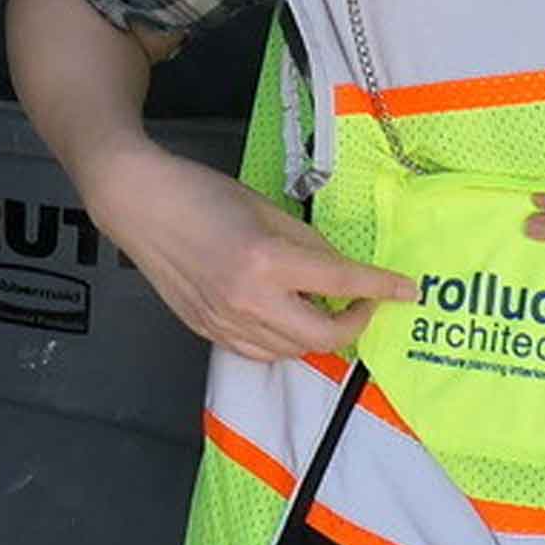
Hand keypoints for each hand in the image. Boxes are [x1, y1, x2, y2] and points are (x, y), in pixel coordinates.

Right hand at [84, 143, 414, 362]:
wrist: (138, 204)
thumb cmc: (200, 192)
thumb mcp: (263, 207)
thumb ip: (305, 242)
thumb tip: (336, 270)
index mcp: (266, 259)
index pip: (340, 281)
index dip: (379, 287)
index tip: (406, 290)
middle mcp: (249, 301)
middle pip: (323, 335)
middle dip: (354, 321)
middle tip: (363, 301)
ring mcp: (226, 323)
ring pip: (294, 350)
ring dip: (319, 332)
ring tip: (322, 304)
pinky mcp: (209, 333)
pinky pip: (261, 352)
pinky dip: (284, 341)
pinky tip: (284, 316)